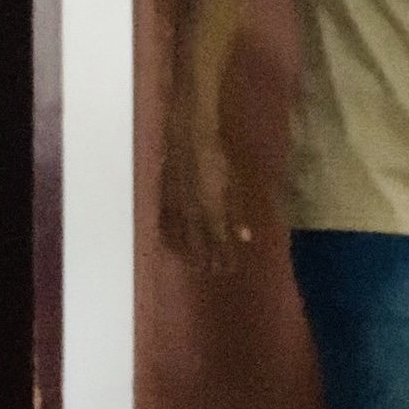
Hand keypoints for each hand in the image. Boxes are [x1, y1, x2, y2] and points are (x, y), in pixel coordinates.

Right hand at [162, 125, 250, 269]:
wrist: (189, 135)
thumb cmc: (218, 156)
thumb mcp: (235, 183)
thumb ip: (237, 213)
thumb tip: (245, 238)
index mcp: (211, 211)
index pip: (219, 243)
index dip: (225, 257)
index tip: (230, 270)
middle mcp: (192, 214)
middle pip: (199, 245)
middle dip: (207, 260)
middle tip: (213, 273)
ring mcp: (175, 207)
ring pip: (180, 239)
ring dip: (187, 254)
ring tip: (193, 266)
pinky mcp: (163, 198)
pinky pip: (164, 225)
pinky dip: (168, 239)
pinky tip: (170, 246)